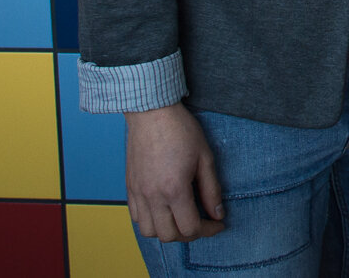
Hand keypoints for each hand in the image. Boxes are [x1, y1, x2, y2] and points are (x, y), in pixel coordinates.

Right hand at [125, 104, 225, 241]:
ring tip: (181, 218)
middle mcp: (153, 196)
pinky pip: (136, 218)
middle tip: (201, 221)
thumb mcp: (205, 158)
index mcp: (174, 189)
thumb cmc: (180, 130)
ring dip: (167, 231)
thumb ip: (211, 190)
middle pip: (169, 236)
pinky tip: (163, 210)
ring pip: (149, 232)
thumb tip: (217, 214)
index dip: (208, 230)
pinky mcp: (130, 188)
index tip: (218, 223)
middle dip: (189, 234)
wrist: (152, 112)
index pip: (190, 228)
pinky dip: (151, 222)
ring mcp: (138, 193)